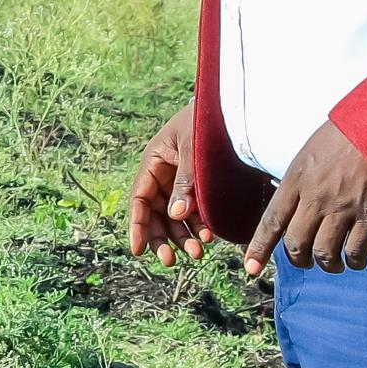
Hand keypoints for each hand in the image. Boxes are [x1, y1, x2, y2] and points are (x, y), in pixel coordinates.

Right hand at [127, 105, 211, 261]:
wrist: (229, 107)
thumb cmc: (205, 120)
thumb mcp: (193, 148)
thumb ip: (185, 181)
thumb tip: (176, 215)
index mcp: (153, 162)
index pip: (139, 199)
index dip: (137, 225)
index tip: (138, 250)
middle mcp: (163, 175)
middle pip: (155, 215)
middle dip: (162, 239)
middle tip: (171, 261)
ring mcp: (181, 182)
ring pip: (175, 218)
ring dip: (183, 237)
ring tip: (197, 253)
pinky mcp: (199, 187)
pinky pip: (195, 212)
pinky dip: (199, 226)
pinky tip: (208, 236)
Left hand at [248, 120, 366, 274]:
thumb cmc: (347, 136)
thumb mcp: (311, 153)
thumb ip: (300, 182)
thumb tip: (293, 208)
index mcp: (297, 179)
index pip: (272, 220)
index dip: (260, 247)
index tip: (251, 267)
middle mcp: (315, 197)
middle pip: (295, 244)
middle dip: (299, 259)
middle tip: (306, 260)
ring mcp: (342, 208)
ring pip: (324, 253)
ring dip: (327, 265)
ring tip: (333, 264)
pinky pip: (355, 252)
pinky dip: (353, 262)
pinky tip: (355, 260)